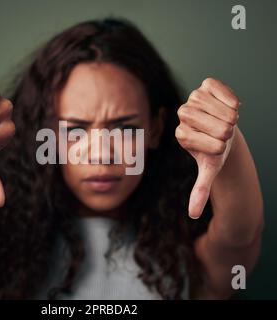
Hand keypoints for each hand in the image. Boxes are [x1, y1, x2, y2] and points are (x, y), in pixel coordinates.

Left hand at [176, 78, 240, 218]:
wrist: (225, 130)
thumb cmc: (216, 150)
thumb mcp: (209, 169)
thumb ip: (200, 189)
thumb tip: (193, 215)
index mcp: (181, 135)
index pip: (194, 139)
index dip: (214, 145)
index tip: (218, 146)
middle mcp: (182, 115)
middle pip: (203, 121)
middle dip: (222, 130)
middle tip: (225, 133)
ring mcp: (193, 98)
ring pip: (210, 105)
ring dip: (227, 116)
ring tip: (229, 121)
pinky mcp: (205, 86)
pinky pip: (214, 87)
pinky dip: (228, 96)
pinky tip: (233, 105)